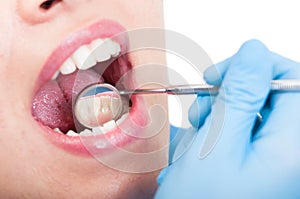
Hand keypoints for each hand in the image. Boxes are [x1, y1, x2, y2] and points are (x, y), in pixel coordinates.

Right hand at [155, 40, 299, 197]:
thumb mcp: (215, 148)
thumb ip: (239, 96)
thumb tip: (252, 53)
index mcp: (293, 149)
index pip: (292, 80)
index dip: (255, 67)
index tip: (220, 74)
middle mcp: (290, 155)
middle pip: (269, 98)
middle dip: (228, 97)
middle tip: (201, 113)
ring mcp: (272, 163)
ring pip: (247, 117)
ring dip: (215, 120)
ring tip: (194, 143)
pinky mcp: (254, 168)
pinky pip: (236, 137)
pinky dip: (213, 137)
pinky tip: (196, 154)